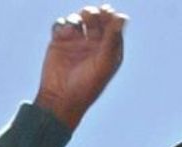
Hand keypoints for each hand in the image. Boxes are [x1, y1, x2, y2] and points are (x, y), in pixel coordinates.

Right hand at [35, 6, 126, 130]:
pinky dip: (61, 24)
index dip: (109, 15)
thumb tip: (121, 17)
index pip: (112, 24)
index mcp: (108, 48)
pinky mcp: (59, 43)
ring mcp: (75, 42)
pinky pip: (60, 25)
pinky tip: (63, 33)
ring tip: (73, 26)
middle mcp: (93, 43)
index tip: (106, 12)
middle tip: (89, 15)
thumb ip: (112, 40)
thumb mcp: (103, 63)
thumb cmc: (86, 86)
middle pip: (95, 18)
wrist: (60, 100)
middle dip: (92, 13)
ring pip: (78, 19)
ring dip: (76, 18)